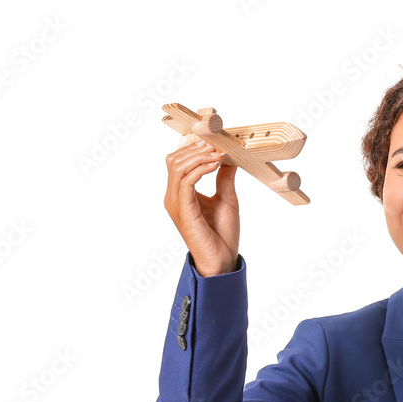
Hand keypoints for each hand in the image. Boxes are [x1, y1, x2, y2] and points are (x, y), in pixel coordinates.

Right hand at [163, 140, 239, 275]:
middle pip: (174, 160)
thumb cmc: (222, 235)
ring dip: (199, 156)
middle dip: (194, 148)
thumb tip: (228, 158)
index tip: (214, 142)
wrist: (223, 259)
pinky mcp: (183, 210)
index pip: (178, 161)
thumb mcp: (226, 198)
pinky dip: (201, 169)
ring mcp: (176, 203)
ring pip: (178, 167)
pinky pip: (186, 181)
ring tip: (217, 154)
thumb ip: (224, 178)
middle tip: (216, 145)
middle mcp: (174, 197)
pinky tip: (215, 165)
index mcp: (181, 194)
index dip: (193, 148)